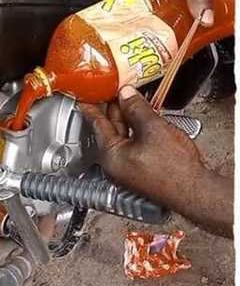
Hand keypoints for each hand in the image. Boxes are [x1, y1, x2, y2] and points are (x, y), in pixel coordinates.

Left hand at [80, 86, 209, 197]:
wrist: (197, 192)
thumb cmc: (175, 169)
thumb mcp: (153, 129)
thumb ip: (136, 108)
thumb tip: (126, 94)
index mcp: (109, 156)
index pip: (97, 124)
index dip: (93, 106)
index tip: (88, 97)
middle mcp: (114, 165)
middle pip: (110, 130)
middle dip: (115, 110)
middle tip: (117, 93)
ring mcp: (128, 171)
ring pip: (124, 138)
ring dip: (129, 120)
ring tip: (133, 103)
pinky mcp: (142, 173)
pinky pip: (134, 146)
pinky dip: (138, 132)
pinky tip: (146, 123)